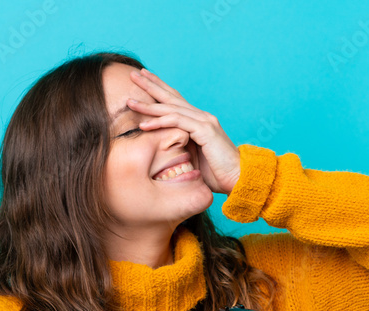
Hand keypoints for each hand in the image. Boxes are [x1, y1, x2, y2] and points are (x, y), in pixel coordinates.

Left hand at [127, 68, 240, 195]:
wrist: (238, 178)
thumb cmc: (216, 173)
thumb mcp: (193, 156)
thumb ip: (180, 146)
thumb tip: (162, 146)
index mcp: (198, 121)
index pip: (175, 100)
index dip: (159, 88)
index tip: (143, 78)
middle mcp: (201, 116)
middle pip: (171, 96)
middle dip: (151, 85)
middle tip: (133, 73)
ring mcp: (204, 121)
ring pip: (171, 108)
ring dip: (148, 105)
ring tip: (129, 101)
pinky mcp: (205, 131)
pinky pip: (177, 122)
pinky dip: (159, 122)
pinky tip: (144, 124)